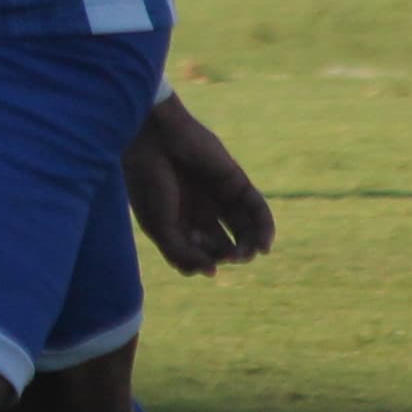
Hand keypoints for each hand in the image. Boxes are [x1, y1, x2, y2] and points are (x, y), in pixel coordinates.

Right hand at [124, 96, 273, 276]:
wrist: (152, 138)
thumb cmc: (147, 181)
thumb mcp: (159, 227)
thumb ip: (182, 254)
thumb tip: (212, 274)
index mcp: (177, 222)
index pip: (198, 253)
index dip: (204, 262)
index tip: (203, 264)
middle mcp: (200, 211)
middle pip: (223, 244)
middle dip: (226, 256)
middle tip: (227, 257)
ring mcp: (219, 196)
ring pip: (243, 229)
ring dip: (249, 247)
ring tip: (246, 256)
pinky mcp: (236, 181)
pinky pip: (256, 208)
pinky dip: (264, 228)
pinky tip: (264, 246)